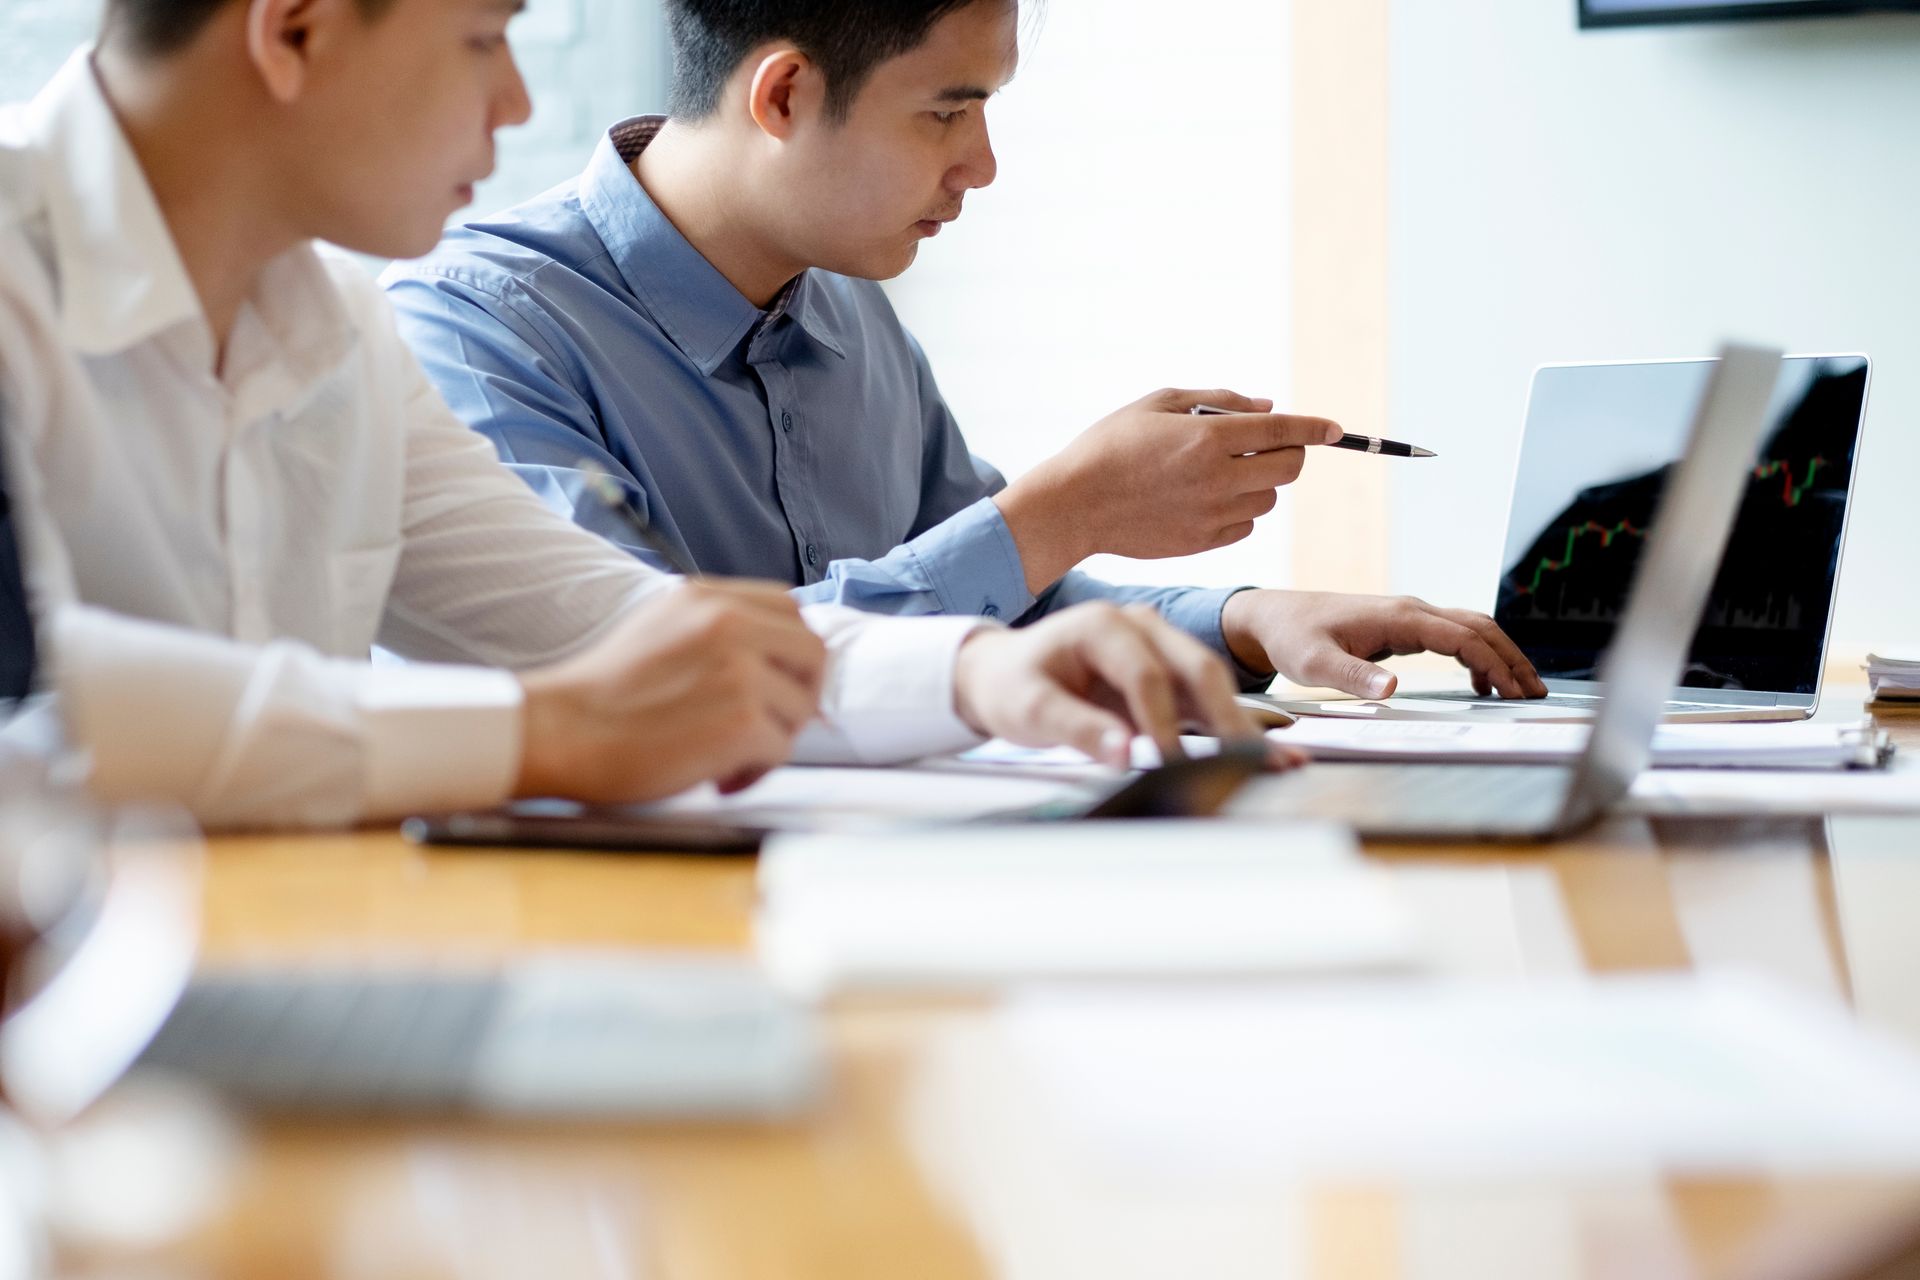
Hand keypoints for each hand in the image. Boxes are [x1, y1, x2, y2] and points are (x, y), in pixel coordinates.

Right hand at [513, 579, 826, 802]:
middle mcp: (729, 623)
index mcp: (708, 598)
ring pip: (800, 709)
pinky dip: (754, 773)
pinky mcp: (741, 721)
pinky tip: (717, 779)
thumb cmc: (603, 695)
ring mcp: (739, 671)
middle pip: (813, 653)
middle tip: (768, 726)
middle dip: (801, 695)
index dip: (790, 653)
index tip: (774, 684)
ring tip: (724, 758)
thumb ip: (717, 632)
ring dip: (771, 740)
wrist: (561, 732)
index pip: (790, 609)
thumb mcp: (660, 629)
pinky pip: (781, 750)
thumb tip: (775, 663)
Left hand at [952, 603, 1305, 768]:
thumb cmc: (1014, 685)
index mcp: (1104, 624)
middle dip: (1224, 718)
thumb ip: (1075, 729)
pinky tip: (1269, 753)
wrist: (1006, 674)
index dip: (1160, 722)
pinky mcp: (1172, 674)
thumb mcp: (1029, 708)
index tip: (1169, 764)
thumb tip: (1122, 755)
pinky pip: (1208, 702)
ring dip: (1240, 725)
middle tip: (1244, 762)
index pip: (1146, 674)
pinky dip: (1234, 728)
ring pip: (1212, 684)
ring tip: (1274, 763)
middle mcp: (1142, 627)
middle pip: (1196, 668)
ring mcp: (1162, 647)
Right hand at [993, 388, 1340, 591]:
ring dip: (1259, 483)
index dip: (1315, 428)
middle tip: (1268, 447)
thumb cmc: (1110, 445)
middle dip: (1289, 454)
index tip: (1335, 429)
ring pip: (1268, 500)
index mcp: (1206, 438)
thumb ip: (1217, 400)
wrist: (1073, 505)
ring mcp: (1211, 515)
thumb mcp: (1157, 403)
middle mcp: (1216, 478)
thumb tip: (1267, 409)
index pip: (1282, 431)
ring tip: (1223, 472)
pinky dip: (1239, 511)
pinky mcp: (1202, 542)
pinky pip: (1244, 527)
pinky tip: (1207, 499)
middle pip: (1287, 469)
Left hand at [1221, 589, 1547, 699]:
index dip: (1494, 664)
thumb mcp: (1315, 663)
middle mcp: (1411, 611)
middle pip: (1479, 627)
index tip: (1514, 692)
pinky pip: (1454, 637)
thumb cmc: (1294, 638)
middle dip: (1511, 659)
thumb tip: (1392, 689)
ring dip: (1500, 656)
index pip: (1462, 637)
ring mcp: (1409, 617)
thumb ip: (1353, 675)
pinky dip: (1477, 657)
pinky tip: (1483, 686)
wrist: (1275, 618)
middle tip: (1535, 693)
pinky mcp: (1404, 627)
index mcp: (1398, 617)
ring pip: (1471, 629)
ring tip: (1522, 691)